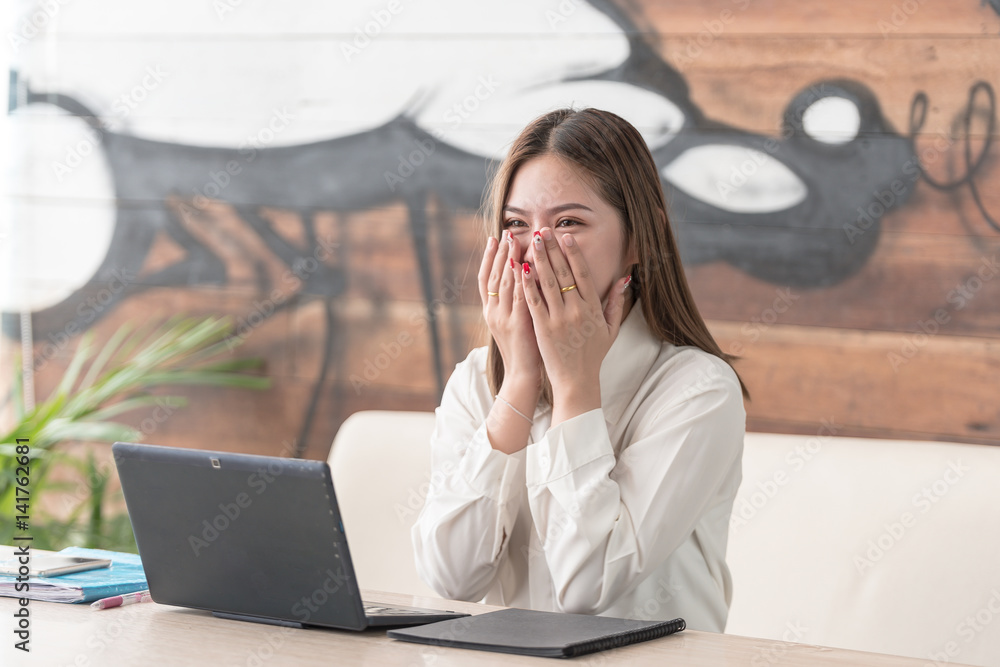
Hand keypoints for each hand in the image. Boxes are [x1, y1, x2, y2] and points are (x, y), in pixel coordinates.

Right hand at [478, 231, 541, 387]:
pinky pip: (518, 297)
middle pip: (493, 275)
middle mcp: (493, 312)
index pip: (486, 278)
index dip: (489, 257)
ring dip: (509, 260)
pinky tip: (524, 264)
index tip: (494, 238)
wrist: (522, 375)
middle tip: (506, 232)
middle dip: (500, 252)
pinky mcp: (516, 324)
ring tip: (514, 240)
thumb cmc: (524, 349)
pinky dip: (520, 280)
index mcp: (491, 311)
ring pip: (503, 283)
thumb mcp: (514, 322)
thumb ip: (516, 302)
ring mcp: (503, 318)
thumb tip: (522, 278)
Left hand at [515, 228, 629, 409]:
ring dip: (538, 259)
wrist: (577, 381)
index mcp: (592, 308)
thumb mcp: (610, 329)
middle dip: (552, 249)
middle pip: (563, 272)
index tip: (566, 236)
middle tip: (543, 230)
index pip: (582, 273)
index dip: (573, 252)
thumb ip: (615, 302)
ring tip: (530, 241)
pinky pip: (534, 300)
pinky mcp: (543, 328)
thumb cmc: (593, 355)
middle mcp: (576, 310)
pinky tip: (520, 268)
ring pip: (547, 282)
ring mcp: (559, 319)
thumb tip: (623, 278)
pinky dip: (527, 283)